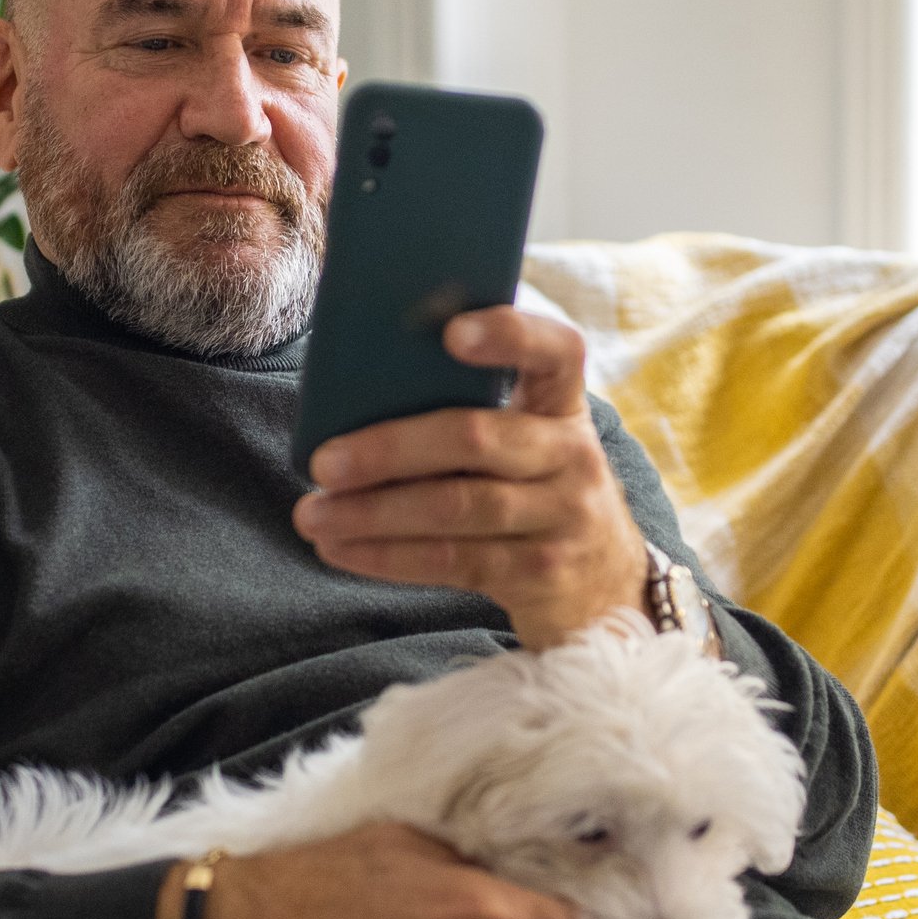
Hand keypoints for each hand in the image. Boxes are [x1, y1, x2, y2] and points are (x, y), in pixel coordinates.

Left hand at [291, 306, 650, 649]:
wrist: (605, 587)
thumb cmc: (533, 491)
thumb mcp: (527, 442)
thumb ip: (472, 412)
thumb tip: (356, 401)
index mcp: (563, 404)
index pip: (557, 349)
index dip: (509, 335)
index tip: (450, 332)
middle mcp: (573, 455)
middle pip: (475, 438)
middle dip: (389, 448)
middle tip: (322, 461)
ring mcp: (563, 517)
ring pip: (455, 507)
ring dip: (372, 512)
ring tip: (312, 513)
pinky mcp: (540, 572)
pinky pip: (452, 560)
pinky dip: (386, 556)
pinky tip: (340, 549)